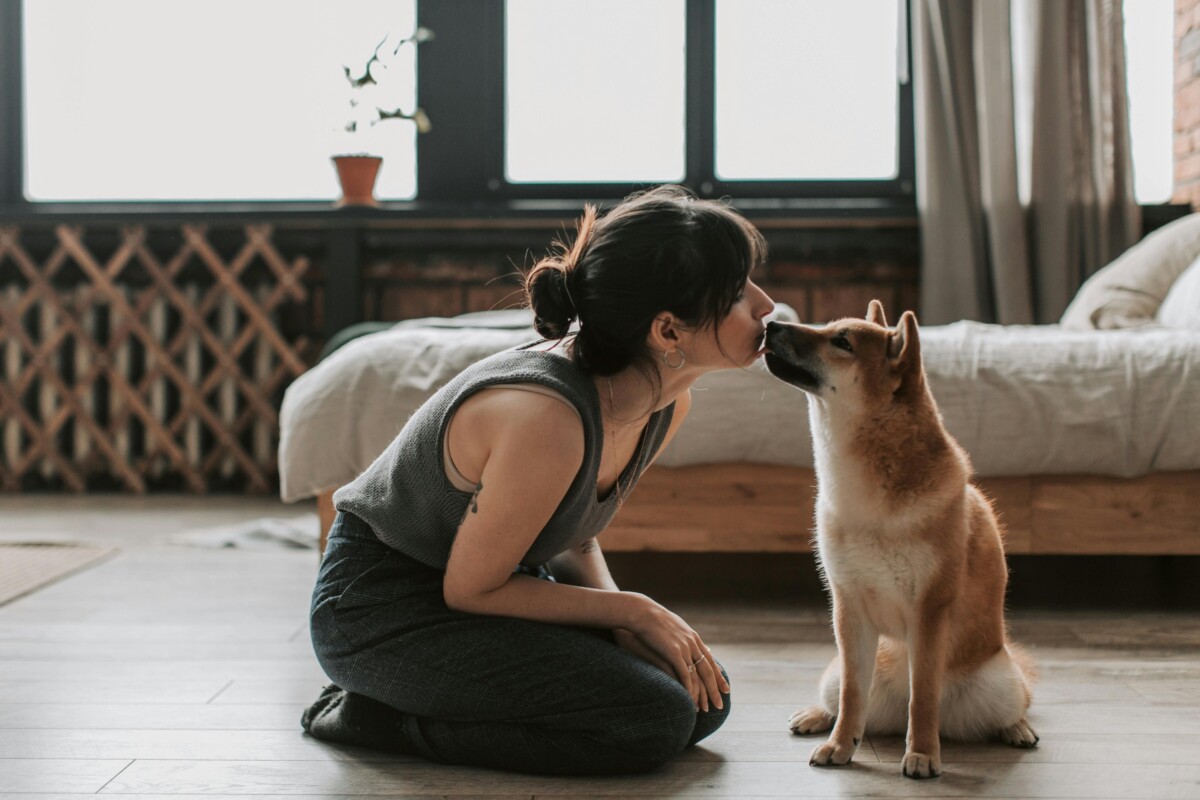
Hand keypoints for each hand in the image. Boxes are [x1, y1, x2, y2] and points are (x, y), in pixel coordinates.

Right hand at [623, 594, 729, 711]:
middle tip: (719, 706)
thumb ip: (681, 637)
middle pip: (708, 671)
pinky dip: (689, 690)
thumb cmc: (651, 620)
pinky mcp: (674, 653)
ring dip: (702, 695)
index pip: (710, 661)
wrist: (641, 612)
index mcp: (693, 637)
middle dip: (715, 690)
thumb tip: (684, 641)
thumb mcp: (671, 627)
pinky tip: (690, 701)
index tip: (725, 689)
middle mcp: (693, 643)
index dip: (718, 676)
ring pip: (699, 676)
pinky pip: (685, 676)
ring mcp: (685, 648)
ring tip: (704, 709)